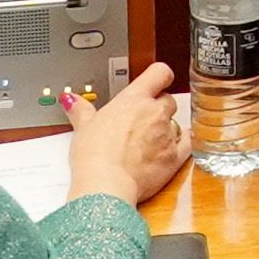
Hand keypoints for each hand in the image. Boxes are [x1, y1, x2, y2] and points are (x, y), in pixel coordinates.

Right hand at [65, 62, 189, 208]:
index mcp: (134, 99)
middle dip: (158, 109)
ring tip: (146, 144)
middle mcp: (154, 112)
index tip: (156, 82)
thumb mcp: (83, 127)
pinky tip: (169, 150)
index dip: (160, 77)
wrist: (106, 184)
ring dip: (166, 130)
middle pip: (168, 100)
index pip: (159, 73)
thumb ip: (81, 110)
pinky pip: (187, 144)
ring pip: (176, 123)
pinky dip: (181, 145)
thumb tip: (71, 100)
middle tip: (142, 122)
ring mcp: (167, 134)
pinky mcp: (175, 157)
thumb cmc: (94, 155)